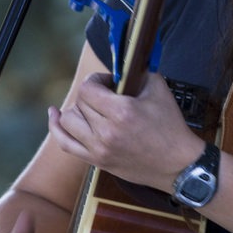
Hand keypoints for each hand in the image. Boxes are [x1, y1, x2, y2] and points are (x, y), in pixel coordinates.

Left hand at [48, 71, 201, 191]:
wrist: (177, 165)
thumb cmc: (171, 128)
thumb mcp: (159, 90)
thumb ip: (138, 73)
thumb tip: (122, 67)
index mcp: (121, 112)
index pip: (88, 88)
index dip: (96, 80)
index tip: (109, 82)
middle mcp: (106, 132)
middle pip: (79, 104)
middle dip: (92, 94)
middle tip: (108, 95)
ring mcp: (99, 149)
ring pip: (68, 121)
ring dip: (78, 109)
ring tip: (93, 108)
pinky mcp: (97, 161)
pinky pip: (65, 143)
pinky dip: (57, 128)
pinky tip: (55, 115)